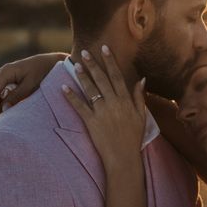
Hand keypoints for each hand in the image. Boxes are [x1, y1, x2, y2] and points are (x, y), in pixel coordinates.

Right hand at [0, 52, 65, 118]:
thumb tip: (3, 108)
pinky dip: (1, 103)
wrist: (51, 62)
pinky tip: (2, 114)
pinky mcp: (10, 81)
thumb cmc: (42, 72)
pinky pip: (2, 93)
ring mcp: (5, 77)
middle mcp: (2, 73)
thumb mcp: (31, 85)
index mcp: (6, 71)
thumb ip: (17, 96)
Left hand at [63, 46, 146, 171]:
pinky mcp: (91, 122)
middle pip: (102, 79)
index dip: (110, 61)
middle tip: (84, 51)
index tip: (104, 48)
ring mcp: (101, 112)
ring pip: (90, 90)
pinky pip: (79, 107)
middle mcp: (113, 103)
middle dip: (93, 64)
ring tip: (75, 64)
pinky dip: (71, 97)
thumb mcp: (141, 116)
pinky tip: (63, 87)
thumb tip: (142, 79)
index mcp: (125, 101)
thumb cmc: (133, 138)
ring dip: (82, 76)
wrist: (124, 157)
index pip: (117, 76)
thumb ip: (140, 97)